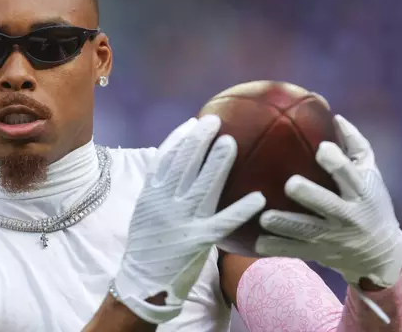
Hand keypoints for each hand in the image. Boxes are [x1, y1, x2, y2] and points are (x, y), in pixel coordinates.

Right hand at [112, 116, 265, 323]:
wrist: (143, 281)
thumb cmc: (148, 245)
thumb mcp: (146, 212)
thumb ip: (159, 191)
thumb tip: (177, 170)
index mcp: (151, 193)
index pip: (164, 158)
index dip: (179, 138)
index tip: (192, 122)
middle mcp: (164, 202)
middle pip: (183, 164)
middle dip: (199, 139)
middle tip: (215, 121)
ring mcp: (180, 220)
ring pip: (202, 185)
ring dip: (217, 163)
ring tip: (231, 143)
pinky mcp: (196, 239)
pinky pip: (222, 222)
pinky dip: (240, 210)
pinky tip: (258, 199)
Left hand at [256, 115, 401, 288]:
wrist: (380, 253)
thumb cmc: (370, 202)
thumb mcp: (370, 174)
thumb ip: (354, 145)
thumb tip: (335, 116)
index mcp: (360, 192)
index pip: (350, 175)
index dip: (337, 163)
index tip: (322, 149)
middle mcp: (348, 215)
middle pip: (328, 204)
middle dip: (310, 195)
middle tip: (290, 184)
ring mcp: (332, 237)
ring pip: (307, 231)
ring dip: (285, 225)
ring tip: (264, 217)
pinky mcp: (319, 252)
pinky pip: (295, 250)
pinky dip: (276, 247)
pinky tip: (256, 242)